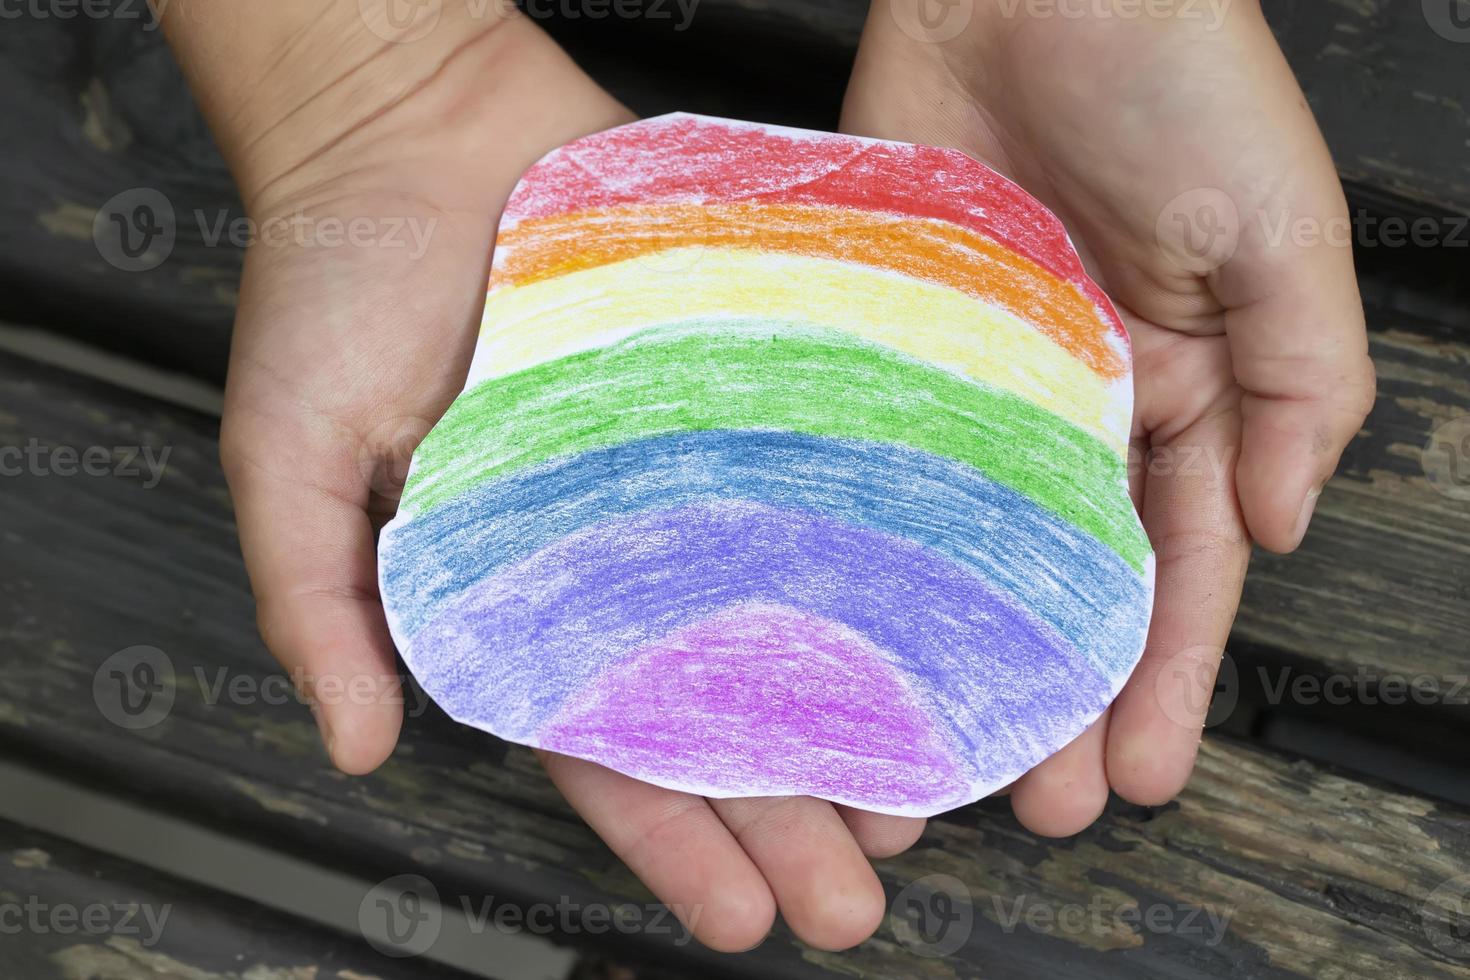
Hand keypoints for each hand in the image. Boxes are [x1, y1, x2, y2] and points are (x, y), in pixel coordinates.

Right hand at [167, 0, 918, 951]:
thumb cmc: (335, 280)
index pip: (603, 742)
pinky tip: (937, 609)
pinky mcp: (746, 382)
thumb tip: (355, 745)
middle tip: (860, 899)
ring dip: (854, 708)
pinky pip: (821, 476)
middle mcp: (621, 543)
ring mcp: (692, 467)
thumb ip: (315, 600)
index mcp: (517, 588)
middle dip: (788, 810)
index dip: (673, 837)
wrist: (414, 117)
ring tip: (925, 796)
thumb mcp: (287, 451)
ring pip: (790, 611)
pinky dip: (880, 547)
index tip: (742, 916)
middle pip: (719, 703)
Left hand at [842, 0, 1375, 830]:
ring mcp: (981, 375)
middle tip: (1021, 799)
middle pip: (1068, 575)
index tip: (1137, 774)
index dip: (1165, 675)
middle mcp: (1082, 400)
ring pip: (969, 537)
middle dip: (1056, 690)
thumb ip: (1303, 385)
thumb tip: (1277, 529)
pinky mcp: (895, 334)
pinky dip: (871, 533)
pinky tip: (848, 608)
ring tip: (928, 738)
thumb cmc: (1176, 72)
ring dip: (957, 638)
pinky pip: (882, 450)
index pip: (1181, 565)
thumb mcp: (1283, 230)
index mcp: (1190, 387)